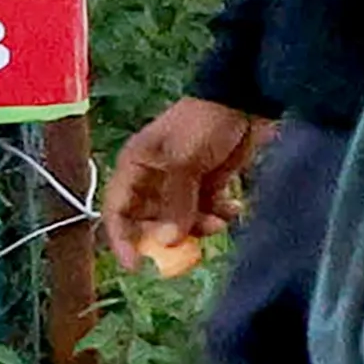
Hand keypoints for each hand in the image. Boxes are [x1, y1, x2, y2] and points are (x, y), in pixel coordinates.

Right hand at [102, 95, 273, 273]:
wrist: (246, 99)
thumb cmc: (205, 123)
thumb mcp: (184, 160)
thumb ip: (176, 202)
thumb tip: (168, 241)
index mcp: (136, 167)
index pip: (117, 210)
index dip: (123, 238)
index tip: (136, 264)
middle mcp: (155, 178)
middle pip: (151, 221)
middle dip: (171, 234)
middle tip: (194, 240)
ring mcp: (183, 182)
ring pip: (181, 219)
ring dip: (199, 226)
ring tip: (220, 220)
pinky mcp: (210, 182)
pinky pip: (207, 210)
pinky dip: (219, 214)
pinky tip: (235, 208)